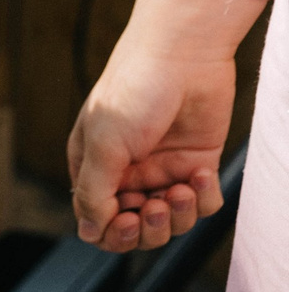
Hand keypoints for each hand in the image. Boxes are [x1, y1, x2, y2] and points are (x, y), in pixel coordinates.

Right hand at [70, 39, 232, 250]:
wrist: (184, 57)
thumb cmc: (134, 91)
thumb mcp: (104, 144)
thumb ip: (93, 192)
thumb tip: (87, 233)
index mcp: (94, 167)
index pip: (97, 220)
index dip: (113, 232)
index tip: (127, 219)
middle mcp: (127, 172)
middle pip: (135, 228)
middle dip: (147, 228)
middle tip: (152, 207)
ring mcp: (163, 169)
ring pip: (170, 221)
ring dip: (178, 214)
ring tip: (180, 188)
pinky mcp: (196, 164)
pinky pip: (202, 203)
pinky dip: (203, 197)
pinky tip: (199, 173)